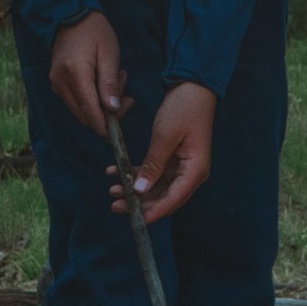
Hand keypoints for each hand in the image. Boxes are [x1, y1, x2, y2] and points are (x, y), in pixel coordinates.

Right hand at [50, 11, 125, 135]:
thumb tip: (112, 109)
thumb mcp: (109, 53)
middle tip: (125, 94)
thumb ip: (109, 83)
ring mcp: (56, 83)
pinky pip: (75, 102)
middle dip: (107, 113)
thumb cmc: (95, 31)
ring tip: (115, 81)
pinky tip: (102, 82)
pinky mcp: (57, 83)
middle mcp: (61, 82)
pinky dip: (91, 99)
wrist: (71, 15)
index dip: (105, 124)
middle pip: (85, 115)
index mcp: (75, 73)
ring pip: (80, 111)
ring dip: (100, 105)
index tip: (120, 124)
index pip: (90, 111)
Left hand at [109, 82, 215, 221]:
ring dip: (134, 190)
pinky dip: (136, 174)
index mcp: (194, 171)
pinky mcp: (173, 160)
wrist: (193, 86)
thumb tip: (139, 191)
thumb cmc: (184, 109)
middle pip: (164, 199)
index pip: (172, 201)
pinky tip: (116, 172)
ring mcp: (181, 167)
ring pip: (156, 188)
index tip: (132, 219)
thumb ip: (152, 166)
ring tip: (111, 189)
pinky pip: (153, 174)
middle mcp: (190, 174)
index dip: (152, 212)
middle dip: (139, 204)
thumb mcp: (164, 137)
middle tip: (114, 205)